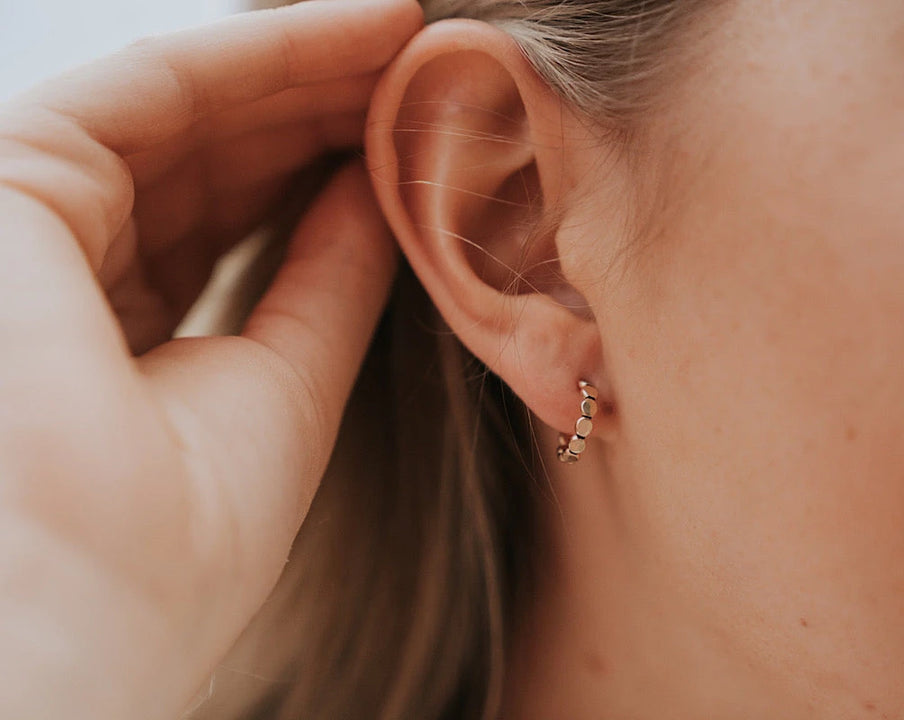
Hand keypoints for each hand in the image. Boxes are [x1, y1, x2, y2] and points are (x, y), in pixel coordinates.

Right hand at [0, 2, 421, 717]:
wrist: (78, 600)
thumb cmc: (178, 541)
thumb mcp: (288, 388)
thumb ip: (326, 280)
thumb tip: (381, 195)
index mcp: (121, 346)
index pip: (231, 230)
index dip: (328, 176)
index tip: (418, 139)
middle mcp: (68, 277)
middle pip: (214, 165)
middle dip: (325, 112)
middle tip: (428, 70)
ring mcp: (32, 225)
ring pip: (186, 116)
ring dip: (308, 72)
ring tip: (414, 41)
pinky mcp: (11, 178)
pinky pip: (153, 89)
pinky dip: (262, 57)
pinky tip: (361, 34)